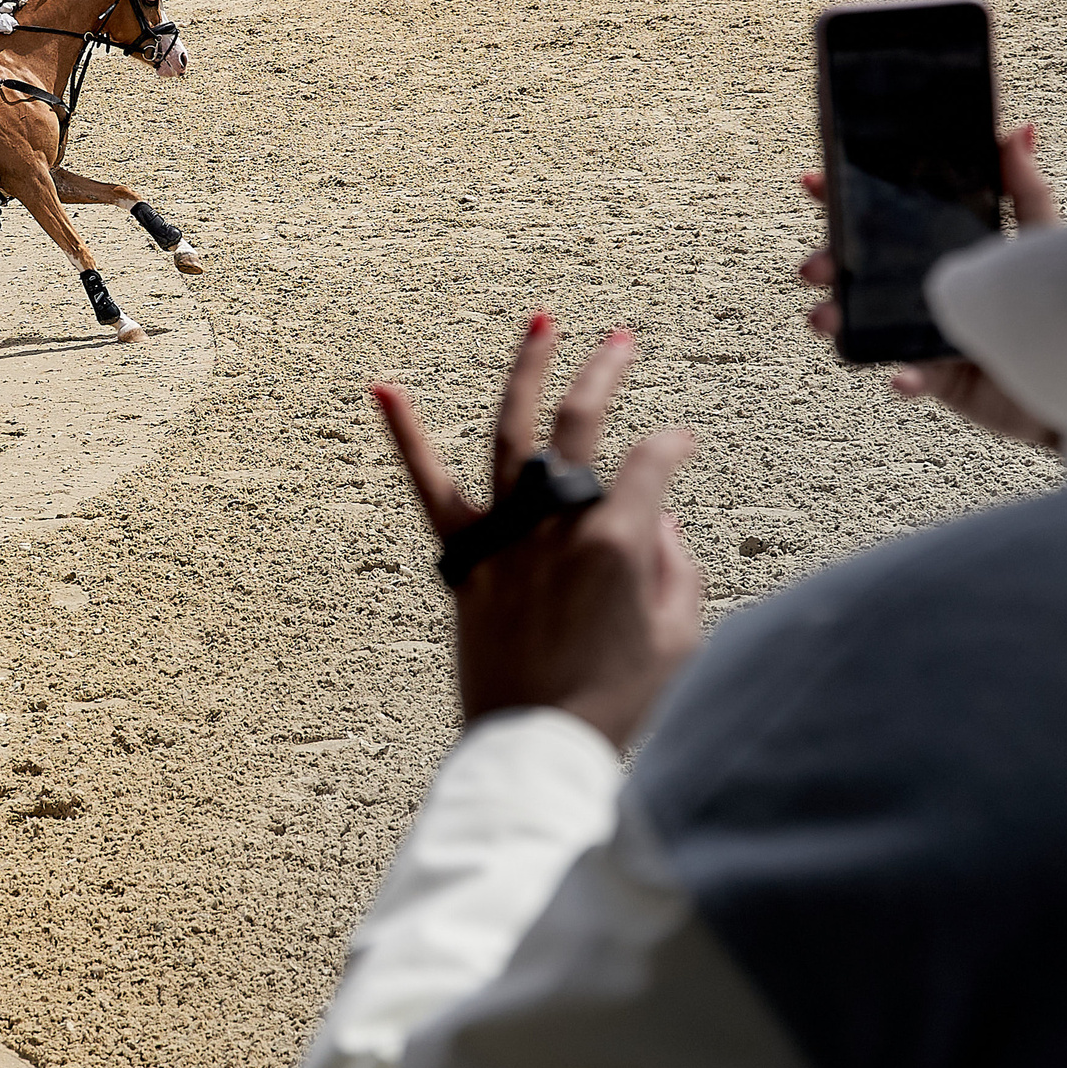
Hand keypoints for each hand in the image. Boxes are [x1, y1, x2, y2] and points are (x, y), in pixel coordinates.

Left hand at [374, 315, 701, 748]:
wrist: (538, 747)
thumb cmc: (616, 701)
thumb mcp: (680, 635)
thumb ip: (678, 566)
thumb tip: (660, 520)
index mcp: (619, 541)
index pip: (654, 462)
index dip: (673, 447)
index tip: (681, 447)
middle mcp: (559, 525)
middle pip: (583, 423)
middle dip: (606, 371)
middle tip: (622, 338)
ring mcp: (507, 537)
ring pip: (513, 431)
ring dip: (528, 369)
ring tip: (541, 320)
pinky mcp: (465, 560)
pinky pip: (430, 487)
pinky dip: (407, 436)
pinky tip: (385, 388)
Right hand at [800, 122, 1062, 449]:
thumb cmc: (1055, 299)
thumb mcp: (1043, 236)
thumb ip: (1027, 189)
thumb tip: (1020, 132)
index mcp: (936, 248)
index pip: (880, 219)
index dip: (843, 200)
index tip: (814, 182)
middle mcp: (920, 288)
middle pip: (859, 270)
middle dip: (827, 263)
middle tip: (815, 265)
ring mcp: (923, 332)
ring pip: (867, 325)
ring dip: (839, 320)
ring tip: (825, 318)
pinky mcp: (940, 377)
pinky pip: (914, 377)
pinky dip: (906, 377)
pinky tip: (902, 375)